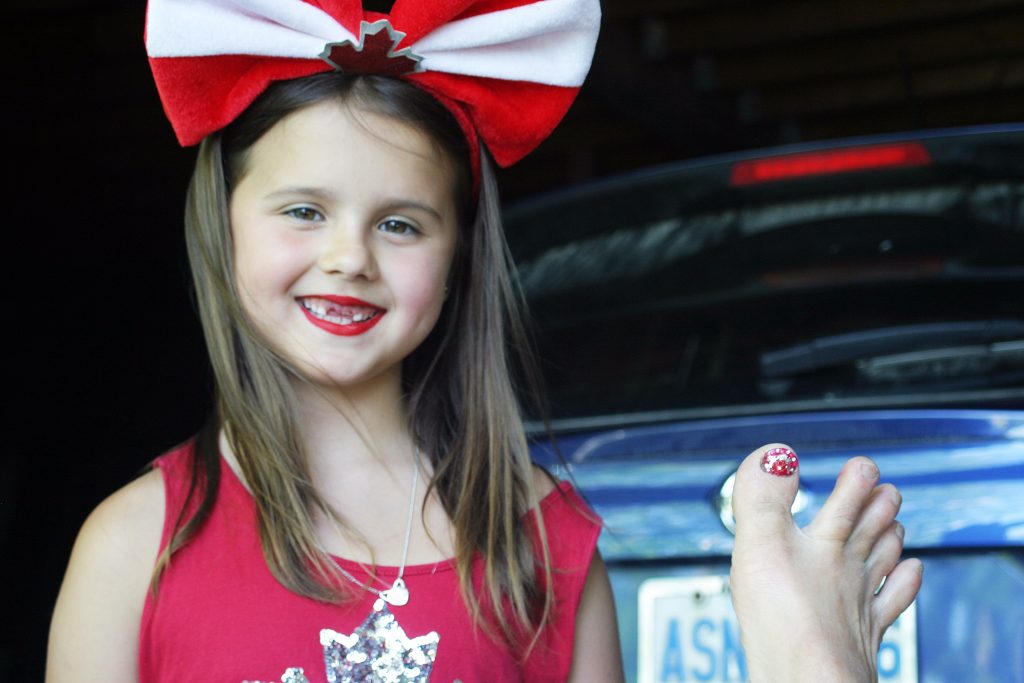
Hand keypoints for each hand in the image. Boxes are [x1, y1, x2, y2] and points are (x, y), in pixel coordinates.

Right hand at [729, 444, 922, 681]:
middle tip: (888, 488)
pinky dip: (906, 584)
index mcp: (826, 542)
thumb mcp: (759, 542)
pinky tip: (912, 574)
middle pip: (871, 528)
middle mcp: (849, 568)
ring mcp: (861, 601)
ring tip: (897, 521)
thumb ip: (762, 495)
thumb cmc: (785, 617)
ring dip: (891, 537)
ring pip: (885, 560)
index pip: (848, 499)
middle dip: (879, 504)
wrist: (810, 680)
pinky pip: (893, 602)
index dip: (856, 478)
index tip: (862, 465)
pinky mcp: (864, 634)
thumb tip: (775, 455)